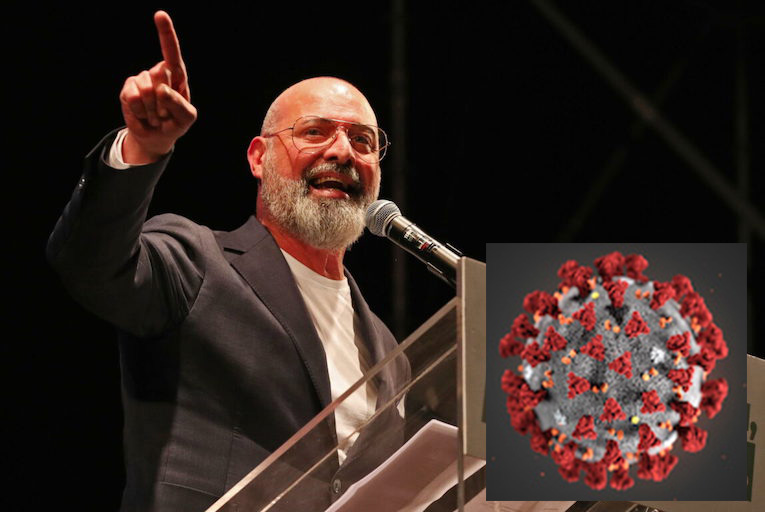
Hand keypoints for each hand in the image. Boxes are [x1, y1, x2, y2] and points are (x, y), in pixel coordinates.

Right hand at [119, 11, 196, 163]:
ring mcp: (142, 79)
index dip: (166, 34)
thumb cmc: (175, 123)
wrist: (156, 136)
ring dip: (153, 110)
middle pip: (161, 76)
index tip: (160, 15)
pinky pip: (133, 98)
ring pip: (147, 90)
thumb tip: (162, 89)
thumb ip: (180, 105)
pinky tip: (144, 115)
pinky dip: (140, 112)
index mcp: (177, 75)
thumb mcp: (186, 118)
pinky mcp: (128, 89)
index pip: (172, 52)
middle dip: (165, 102)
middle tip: (166, 113)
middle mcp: (158, 73)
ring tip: (155, 115)